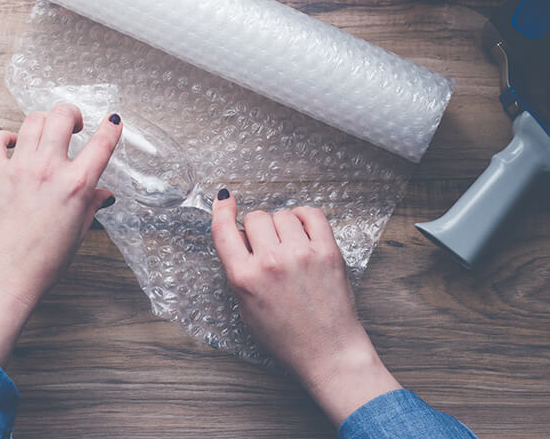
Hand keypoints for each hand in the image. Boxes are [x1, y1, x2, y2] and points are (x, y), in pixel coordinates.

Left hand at [0, 105, 122, 365]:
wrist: (3, 278)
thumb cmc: (41, 264)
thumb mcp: (77, 233)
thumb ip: (91, 206)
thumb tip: (103, 194)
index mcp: (76, 185)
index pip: (101, 144)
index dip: (111, 128)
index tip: (113, 121)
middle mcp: (48, 170)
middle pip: (61, 117)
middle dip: (72, 114)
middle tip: (74, 125)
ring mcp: (18, 169)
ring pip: (32, 122)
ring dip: (44, 122)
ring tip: (46, 132)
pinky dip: (5, 136)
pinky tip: (13, 143)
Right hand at [211, 191, 399, 425]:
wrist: (327, 352)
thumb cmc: (286, 337)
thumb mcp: (246, 308)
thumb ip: (239, 271)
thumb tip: (240, 236)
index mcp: (245, 278)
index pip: (224, 230)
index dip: (222, 210)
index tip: (225, 199)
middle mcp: (271, 262)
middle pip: (256, 218)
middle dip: (258, 229)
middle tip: (267, 247)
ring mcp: (301, 254)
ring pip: (282, 214)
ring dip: (282, 226)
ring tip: (289, 246)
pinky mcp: (328, 252)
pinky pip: (312, 214)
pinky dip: (304, 217)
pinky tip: (303, 230)